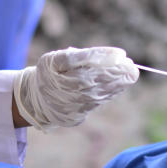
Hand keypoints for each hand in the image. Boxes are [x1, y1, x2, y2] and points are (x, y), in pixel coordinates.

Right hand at [13, 47, 138, 129]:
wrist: (34, 100)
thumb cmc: (47, 74)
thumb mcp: (56, 59)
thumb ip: (81, 56)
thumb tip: (112, 54)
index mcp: (71, 78)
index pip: (98, 68)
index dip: (112, 61)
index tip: (124, 55)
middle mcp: (78, 94)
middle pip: (105, 81)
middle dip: (121, 73)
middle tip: (132, 66)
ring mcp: (81, 105)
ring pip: (106, 92)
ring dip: (120, 83)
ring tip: (131, 73)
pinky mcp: (82, 113)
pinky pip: (101, 101)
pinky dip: (112, 91)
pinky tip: (120, 83)